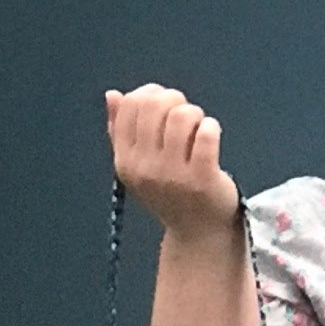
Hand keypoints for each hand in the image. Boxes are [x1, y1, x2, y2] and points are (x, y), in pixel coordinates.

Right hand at [106, 84, 240, 240]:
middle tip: (186, 115)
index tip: (166, 102)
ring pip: (181, 116)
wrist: (198, 233)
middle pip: (154, 105)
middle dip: (174, 100)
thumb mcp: (139, 166)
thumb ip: (121, 130)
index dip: (151, 93)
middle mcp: (145, 168)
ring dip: (195, 114)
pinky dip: (211, 127)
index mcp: (126, 161)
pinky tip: (211, 135)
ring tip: (199, 126)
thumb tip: (113, 95)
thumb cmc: (170, 193)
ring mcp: (174, 175)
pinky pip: (206, 134)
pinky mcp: (203, 179)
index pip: (131, 106)